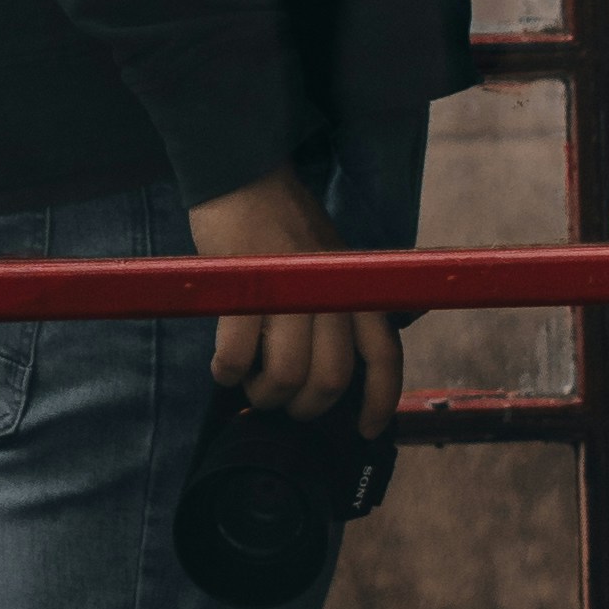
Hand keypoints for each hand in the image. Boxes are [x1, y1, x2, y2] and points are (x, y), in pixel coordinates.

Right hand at [187, 163, 402, 438]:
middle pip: (330, 379)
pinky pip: (239, 358)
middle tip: (281, 398)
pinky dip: (228, 372)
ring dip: (264, 393)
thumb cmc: (283, 226)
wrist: (245, 178)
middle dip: (304, 406)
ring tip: (250, 381)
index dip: (379, 400)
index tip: (363, 430)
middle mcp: (329, 291)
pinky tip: (224, 365)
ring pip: (287, 376)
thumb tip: (330, 377)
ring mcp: (289, 289)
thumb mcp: (331, 264)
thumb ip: (338, 310)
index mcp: (354, 287)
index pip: (384, 354)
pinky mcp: (247, 290)